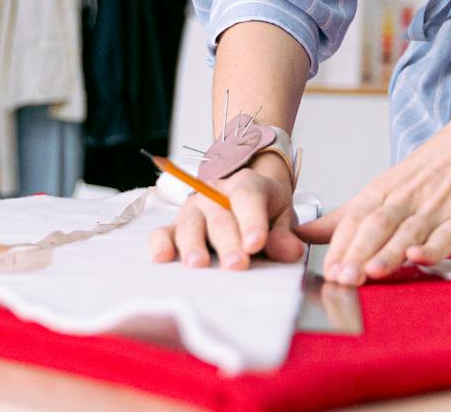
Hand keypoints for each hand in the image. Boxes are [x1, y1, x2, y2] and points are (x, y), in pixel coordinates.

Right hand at [147, 154, 305, 270]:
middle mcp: (215, 193)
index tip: (256, 244)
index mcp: (246, 184)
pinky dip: (161, 244)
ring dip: (193, 245)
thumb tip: (290, 251)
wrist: (249, 198)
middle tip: (236, 265)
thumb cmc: (266, 212)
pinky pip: (162, 232)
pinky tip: (162, 258)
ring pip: (190, 224)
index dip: (252, 220)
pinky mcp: (175, 226)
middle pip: (219, 215)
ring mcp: (193, 208)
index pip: (248, 196)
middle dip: (228, 242)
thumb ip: (284, 235)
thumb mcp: (282, 218)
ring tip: (199, 265)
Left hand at [294, 100, 450, 284]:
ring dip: (387, 253)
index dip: (338, 246)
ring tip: (369, 274)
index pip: (353, 219)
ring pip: (407, 231)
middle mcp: (406, 198)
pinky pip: (448, 233)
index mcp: (384, 191)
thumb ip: (346, 216)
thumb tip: (303, 234)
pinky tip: (419, 257)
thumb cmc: (433, 168)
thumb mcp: (385, 186)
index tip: (324, 272)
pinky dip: (433, 246)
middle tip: (340, 279)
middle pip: (375, 225)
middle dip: (356, 253)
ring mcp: (437, 207)